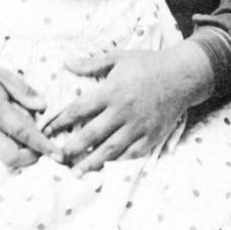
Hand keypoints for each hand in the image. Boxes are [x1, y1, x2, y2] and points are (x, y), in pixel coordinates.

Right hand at [0, 50, 62, 170]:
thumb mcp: (2, 75)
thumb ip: (24, 91)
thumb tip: (44, 107)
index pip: (24, 133)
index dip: (44, 146)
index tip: (60, 155)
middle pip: (12, 157)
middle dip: (31, 158)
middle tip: (40, 146)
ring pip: (3, 159)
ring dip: (19, 152)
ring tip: (21, 135)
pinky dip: (5, 148)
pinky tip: (4, 132)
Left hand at [42, 41, 215, 174]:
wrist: (184, 75)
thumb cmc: (148, 64)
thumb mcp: (119, 58)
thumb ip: (92, 64)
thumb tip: (66, 62)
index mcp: (112, 91)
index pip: (79, 109)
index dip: (60, 121)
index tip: (47, 130)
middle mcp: (123, 111)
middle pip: (92, 134)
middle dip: (72, 147)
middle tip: (56, 157)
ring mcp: (138, 126)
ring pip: (110, 149)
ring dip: (91, 162)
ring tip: (75, 172)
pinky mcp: (152, 136)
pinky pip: (132, 154)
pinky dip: (117, 163)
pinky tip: (105, 168)